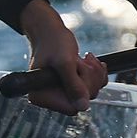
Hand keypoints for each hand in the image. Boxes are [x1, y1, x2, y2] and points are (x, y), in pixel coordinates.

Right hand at [18, 0, 107, 114]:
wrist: (51, 30)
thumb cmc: (53, 41)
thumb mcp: (65, 62)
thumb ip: (73, 84)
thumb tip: (82, 106)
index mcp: (41, 96)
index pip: (71, 107)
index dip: (81, 89)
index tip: (78, 69)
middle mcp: (50, 97)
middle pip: (83, 100)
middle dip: (88, 77)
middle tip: (80, 61)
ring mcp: (61, 92)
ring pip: (90, 92)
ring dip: (92, 73)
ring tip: (82, 59)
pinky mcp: (71, 86)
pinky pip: (92, 87)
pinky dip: (95, 73)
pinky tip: (88, 61)